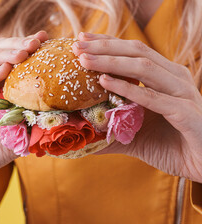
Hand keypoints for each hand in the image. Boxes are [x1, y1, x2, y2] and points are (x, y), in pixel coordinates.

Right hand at [0, 31, 48, 180]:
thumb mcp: (16, 139)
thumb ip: (35, 126)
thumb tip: (67, 119)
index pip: (13, 59)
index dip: (28, 47)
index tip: (47, 40)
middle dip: (17, 44)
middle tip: (37, 42)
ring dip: (4, 54)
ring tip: (23, 53)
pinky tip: (2, 71)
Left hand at [72, 32, 201, 182]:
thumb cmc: (171, 147)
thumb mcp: (133, 135)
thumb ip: (109, 130)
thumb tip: (79, 133)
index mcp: (165, 76)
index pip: (133, 50)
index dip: (107, 42)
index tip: (80, 38)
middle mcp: (175, 78)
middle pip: (137, 52)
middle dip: (104, 47)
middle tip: (76, 46)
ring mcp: (183, 93)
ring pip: (144, 68)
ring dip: (110, 62)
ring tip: (84, 60)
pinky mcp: (186, 113)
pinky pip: (154, 97)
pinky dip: (128, 88)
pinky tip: (105, 82)